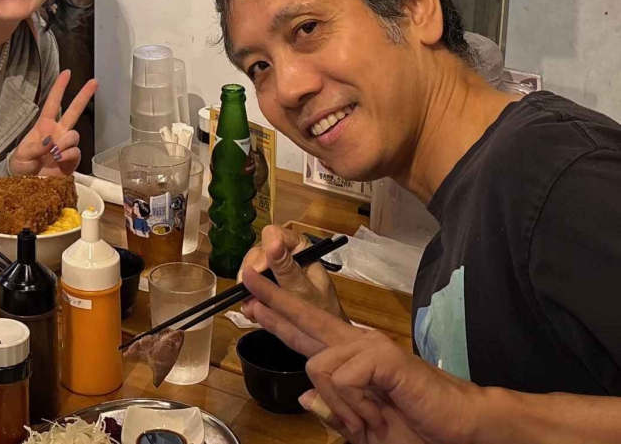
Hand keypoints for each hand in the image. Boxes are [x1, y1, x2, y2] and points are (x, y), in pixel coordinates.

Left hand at [10, 70, 96, 176]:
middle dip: (84, 96)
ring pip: (74, 135)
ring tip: (53, 153)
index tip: (67, 73)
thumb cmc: (20, 167)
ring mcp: (65, 146)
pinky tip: (59, 160)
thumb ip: (34, 148)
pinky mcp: (71, 160)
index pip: (53, 103)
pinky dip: (68, 155)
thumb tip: (50, 141)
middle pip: (74, 111)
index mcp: (44, 126)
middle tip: (94, 82)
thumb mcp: (20, 156)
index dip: (59, 88)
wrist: (27, 188)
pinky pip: (76, 152)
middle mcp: (57, 133)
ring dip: (64, 142)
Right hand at [238, 224, 345, 321]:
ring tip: (249, 309)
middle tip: (247, 295)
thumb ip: (286, 270)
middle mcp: (286, 253)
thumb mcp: (303, 291)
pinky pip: (251, 283)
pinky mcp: (268, 282)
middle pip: (258, 252)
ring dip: (247, 288)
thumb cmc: (321, 311)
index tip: (258, 273)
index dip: (263, 252)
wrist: (324, 336)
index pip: (274, 235)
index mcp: (299, 248)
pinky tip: (250, 311)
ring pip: (251, 268)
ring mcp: (276, 268)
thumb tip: (273, 243)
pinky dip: (248, 297)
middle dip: (251, 274)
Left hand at [240, 266, 486, 443]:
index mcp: (349, 358)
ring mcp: (370, 346)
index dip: (277, 316)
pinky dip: (355, 405)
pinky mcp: (383, 355)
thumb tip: (305, 396)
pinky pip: (341, 377)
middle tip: (247, 277)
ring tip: (370, 419)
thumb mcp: (363, 429)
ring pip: (317, 366)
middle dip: (274, 298)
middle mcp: (356, 344)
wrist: (458, 428)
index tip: (250, 301)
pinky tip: (379, 410)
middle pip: (306, 317)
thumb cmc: (413, 426)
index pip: (305, 332)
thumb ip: (334, 413)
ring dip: (340, 405)